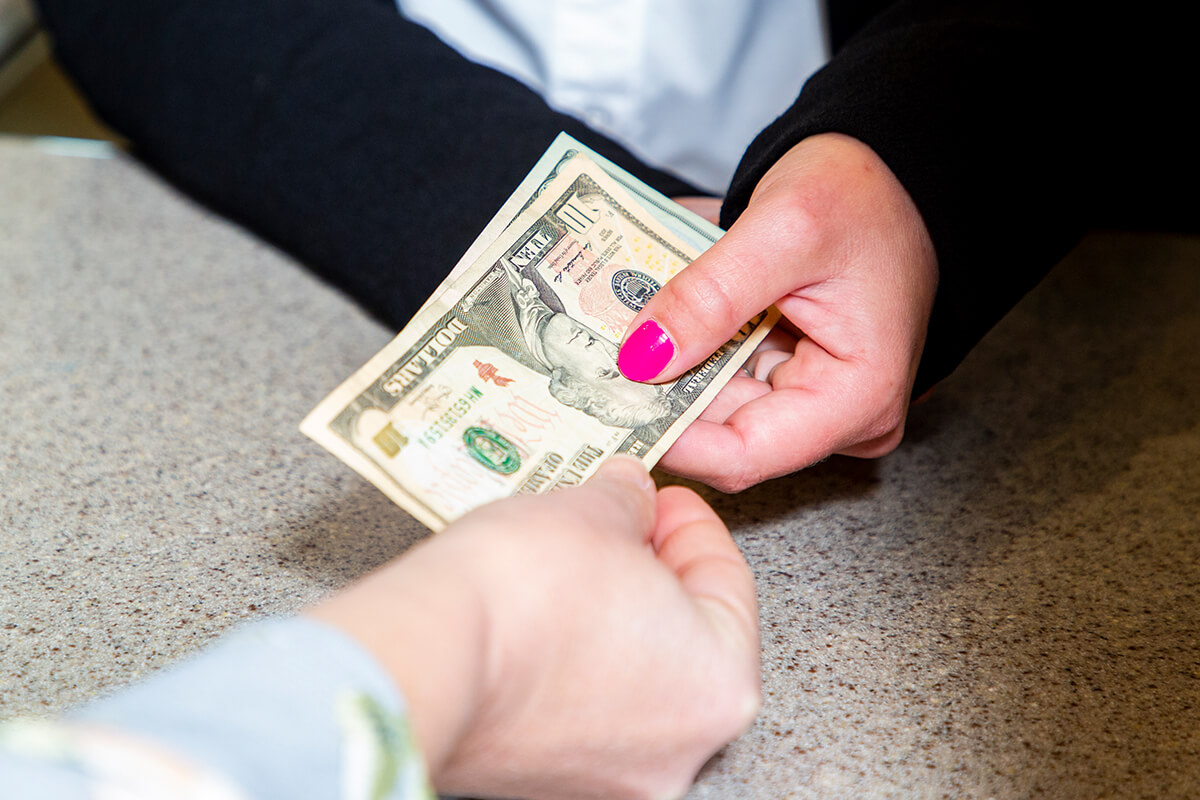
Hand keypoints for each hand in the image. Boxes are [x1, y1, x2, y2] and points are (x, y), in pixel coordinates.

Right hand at [307, 457, 759, 799]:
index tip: (665, 499)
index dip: (693, 526)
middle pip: (684, 639)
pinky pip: (581, 710)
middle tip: (621, 524)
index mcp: (718, 684)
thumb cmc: (520, 593)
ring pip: (632, 678)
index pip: (730, 586)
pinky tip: (537, 616)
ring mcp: (610, 777)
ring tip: (570, 561)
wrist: (421, 655)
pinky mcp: (547, 783)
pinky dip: (572, 663)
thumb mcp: (592, 511)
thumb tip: (630, 496)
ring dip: (611, 617)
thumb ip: (630, 501)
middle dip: (651, 572)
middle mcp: (678, 748)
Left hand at [626, 133, 937, 490]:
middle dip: (658, 392)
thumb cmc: (867, 194)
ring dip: (663, 365)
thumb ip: (711, 296)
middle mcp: (838, 415)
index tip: (606, 402)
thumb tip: (640, 357)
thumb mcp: (784, 230)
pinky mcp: (790, 374)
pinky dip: (684, 345)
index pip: (744, 455)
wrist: (893, 168)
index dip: (669, 437)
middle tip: (588, 356)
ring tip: (607, 327)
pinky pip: (722, 374)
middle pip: (722, 430)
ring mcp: (812, 396)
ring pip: (712, 401)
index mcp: (856, 398)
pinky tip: (645, 316)